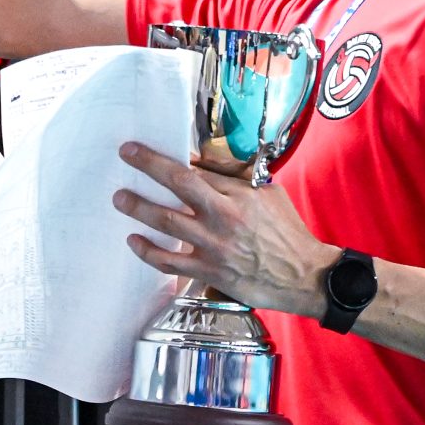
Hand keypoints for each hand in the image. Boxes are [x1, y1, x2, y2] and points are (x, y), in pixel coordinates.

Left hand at [112, 142, 336, 316]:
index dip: (170, 158)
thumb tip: (205, 167)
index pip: (198, 170)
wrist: (304, 275)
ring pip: (167, 222)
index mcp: (239, 195)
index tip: (150, 149)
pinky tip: (134, 240)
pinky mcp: (209, 272)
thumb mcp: (268, 195)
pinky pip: (170, 262)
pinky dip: (148, 251)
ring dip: (139, 207)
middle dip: (148, 166)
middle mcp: (223, 217)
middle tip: (126, 155)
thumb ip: (236, 182)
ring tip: (120, 198)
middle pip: (178, 185)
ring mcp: (213, 246)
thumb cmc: (288, 233)